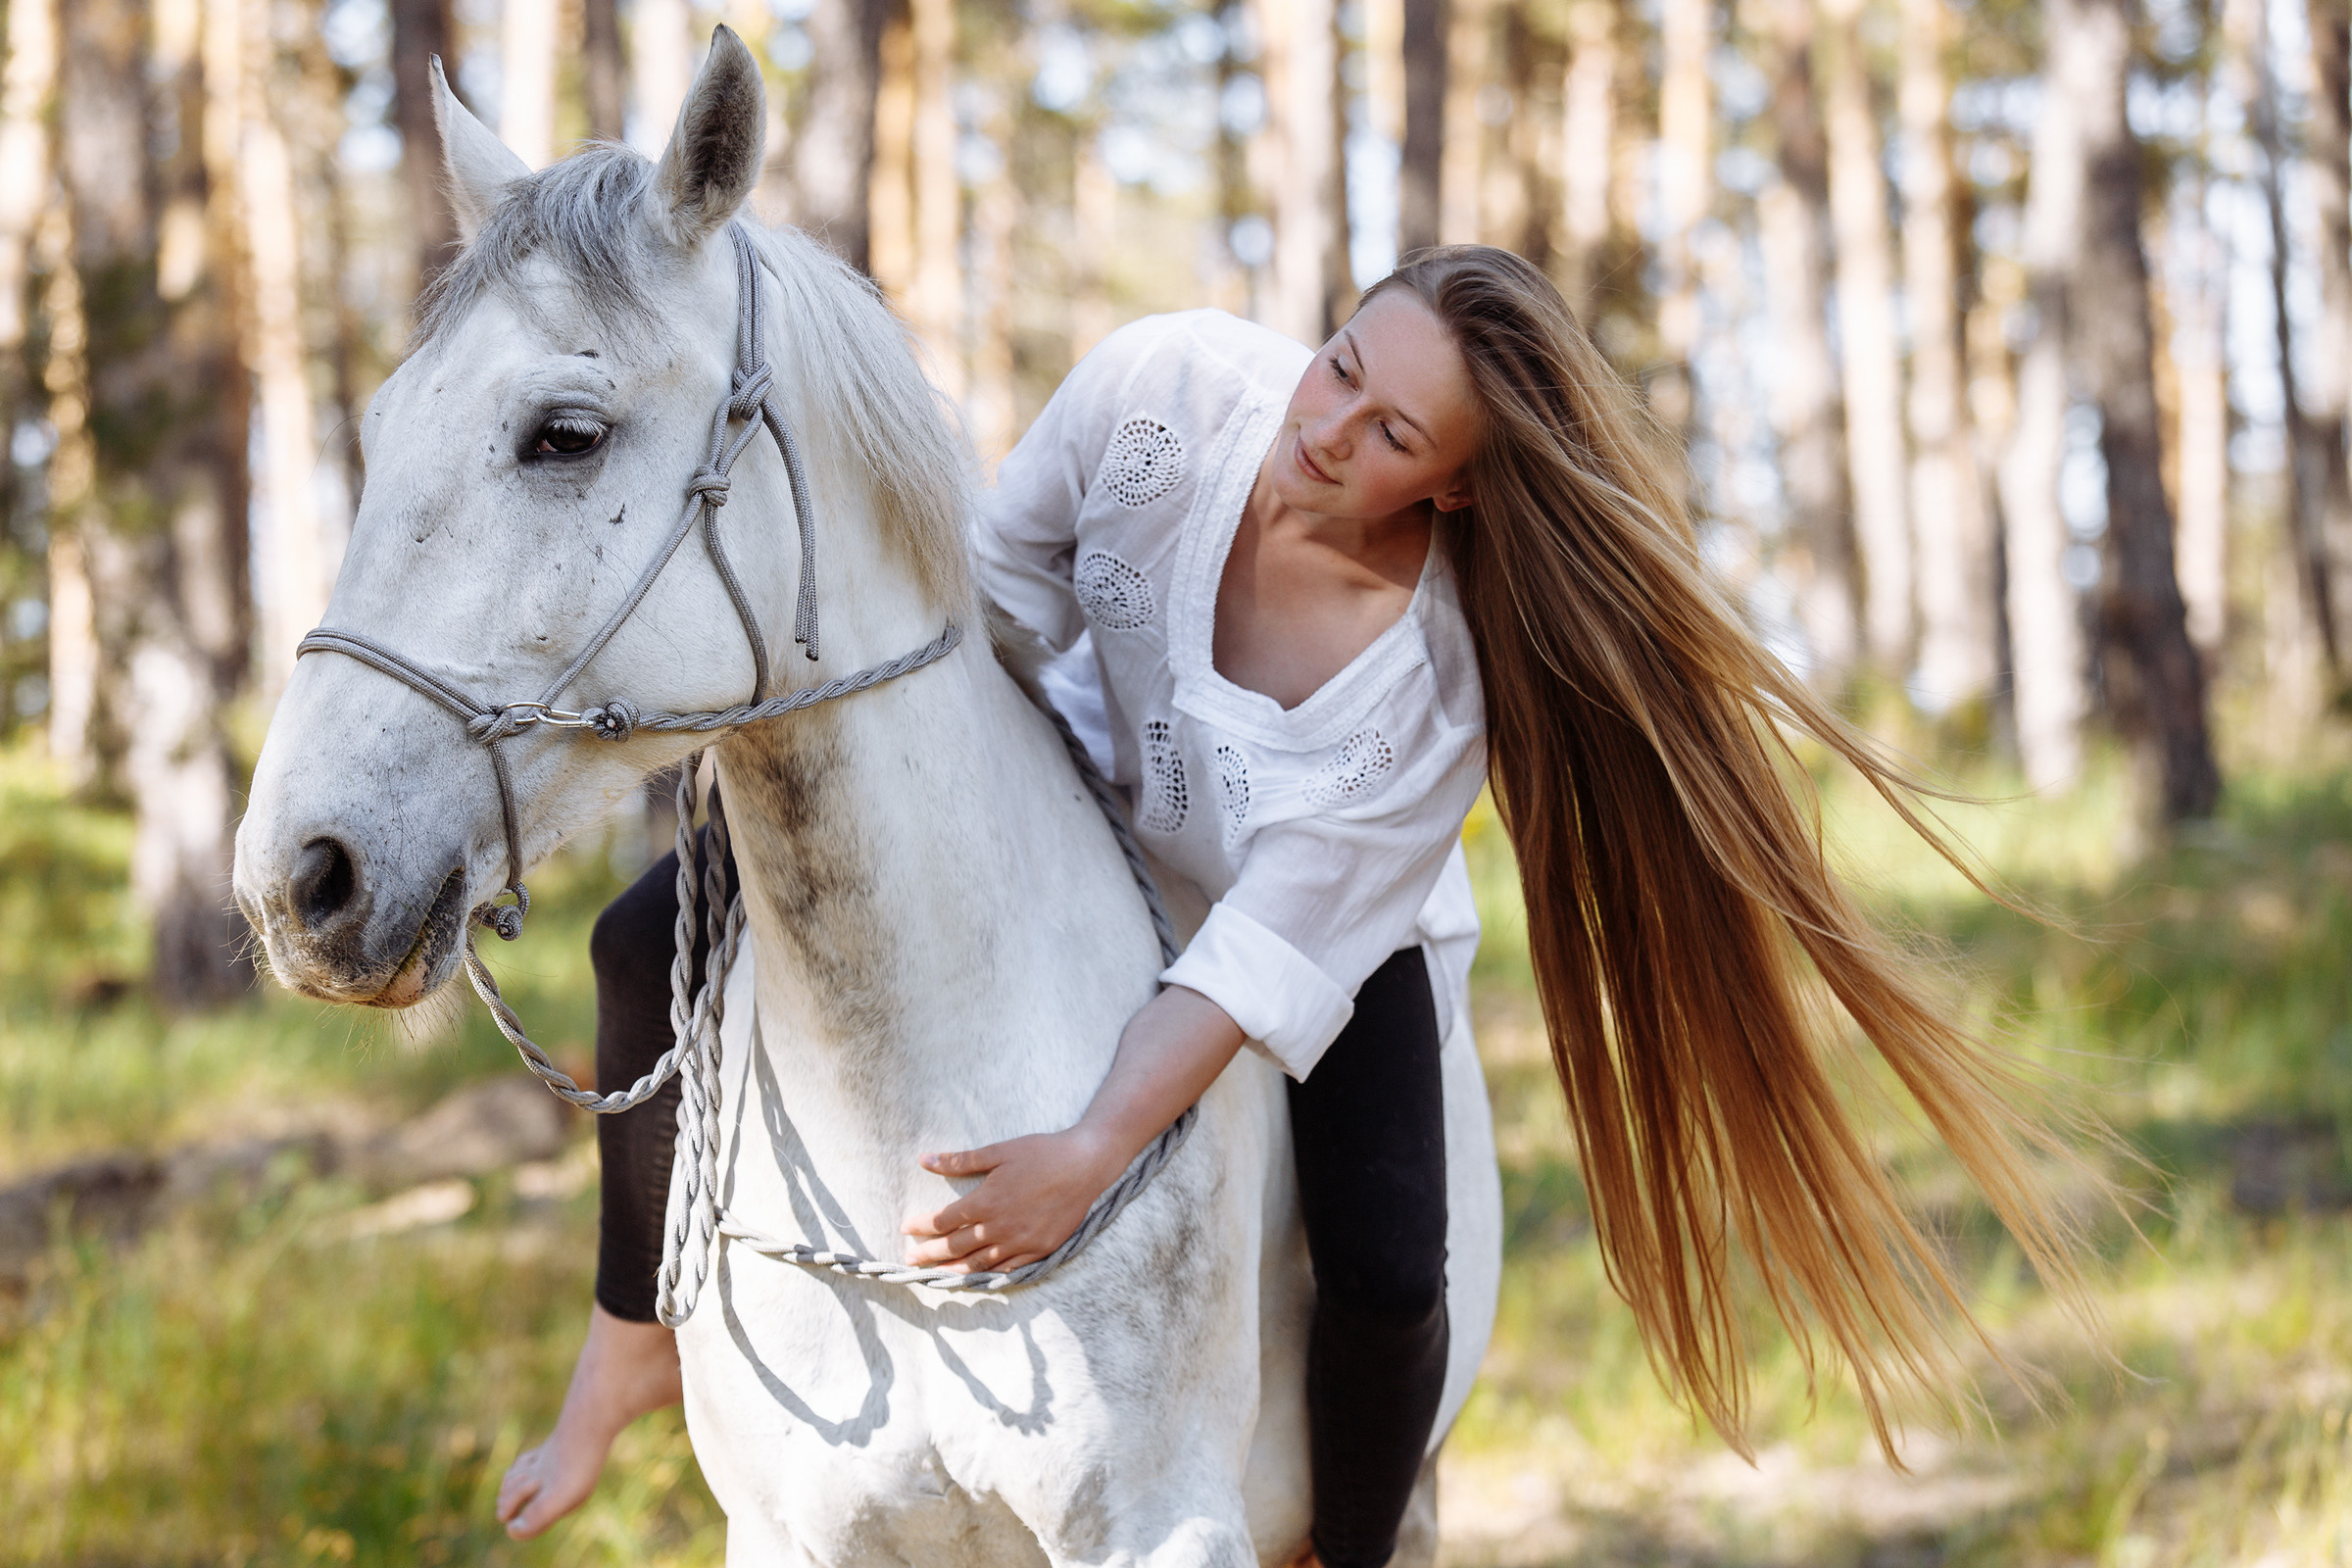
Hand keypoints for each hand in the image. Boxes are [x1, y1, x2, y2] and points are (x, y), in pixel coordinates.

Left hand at [902, 1128, 1123, 1272]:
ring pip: (978, 1264)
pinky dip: (988, 1275)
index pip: (943, 1220)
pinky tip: (976, 1276)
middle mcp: (1000, 1227)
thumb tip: (925, 1160)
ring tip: (935, 1273)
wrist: (1086, 1164)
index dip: (922, 1226)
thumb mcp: (999, 1151)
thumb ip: (960, 1160)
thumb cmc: (1042, 1153)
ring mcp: (1021, 1242)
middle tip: (910, 1259)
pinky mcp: (1040, 1250)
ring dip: (953, 1269)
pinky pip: (1007, 1269)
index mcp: (986, 1201)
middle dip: (929, 1253)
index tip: (906, 1227)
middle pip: (955, 1246)